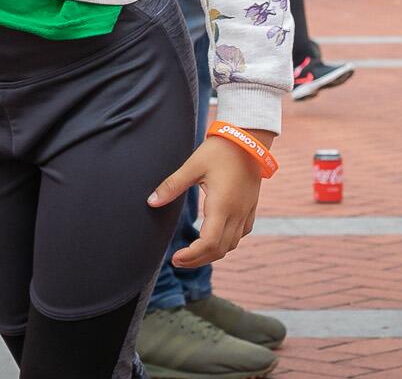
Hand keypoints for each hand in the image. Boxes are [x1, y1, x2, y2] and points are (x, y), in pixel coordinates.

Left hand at [149, 132, 268, 267]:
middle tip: (177, 260)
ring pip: (231, 244)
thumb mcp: (192, 166)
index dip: (192, 256)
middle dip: (198, 259)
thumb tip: (151, 202)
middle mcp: (237, 213)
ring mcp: (246, 212)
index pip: (208, 243)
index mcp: (222, 206)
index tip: (175, 258)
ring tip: (192, 253)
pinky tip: (213, 238)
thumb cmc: (218, 151)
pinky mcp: (250, 208)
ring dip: (212, 253)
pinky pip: (240, 234)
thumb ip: (172, 185)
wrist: (248, 140)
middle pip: (220, 250)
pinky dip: (225, 242)